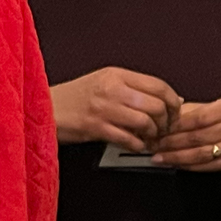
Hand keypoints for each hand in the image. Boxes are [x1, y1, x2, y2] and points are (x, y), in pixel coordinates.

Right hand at [50, 68, 179, 151]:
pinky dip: (138, 145)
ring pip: (145, 122)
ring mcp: (104, 108)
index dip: (173, 101)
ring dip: (153, 134)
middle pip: (156, 104)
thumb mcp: (104, 82)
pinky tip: (137, 145)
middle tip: (164, 129)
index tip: (175, 111)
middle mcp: (112, 89)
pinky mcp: (95, 127)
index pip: (158, 85)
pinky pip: (128, 138)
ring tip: (150, 138)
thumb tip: (168, 97)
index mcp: (117, 75)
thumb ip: (134, 88)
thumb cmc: (75, 97)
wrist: (45, 108)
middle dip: (166, 121)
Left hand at [150, 97, 220, 170]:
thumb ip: (189, 111)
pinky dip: (189, 166)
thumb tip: (164, 117)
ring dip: (177, 157)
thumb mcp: (211, 106)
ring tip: (159, 158)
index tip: (159, 130)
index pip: (199, 118)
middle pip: (199, 137)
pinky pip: (207, 166)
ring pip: (201, 154)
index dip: (177, 125)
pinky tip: (175, 164)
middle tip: (154, 146)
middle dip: (172, 143)